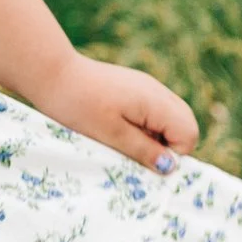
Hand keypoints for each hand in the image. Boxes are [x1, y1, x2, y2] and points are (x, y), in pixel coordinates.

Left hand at [35, 52, 200, 171]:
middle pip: (184, 124)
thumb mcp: (111, 135)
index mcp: (156, 101)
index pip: (189, 133)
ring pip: (169, 119)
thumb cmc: (78, 106)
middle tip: (137, 153)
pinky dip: (144, 126)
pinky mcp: (134, 88)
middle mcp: (157, 91)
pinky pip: (153, 112)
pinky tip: (118, 128)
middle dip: (168, 145)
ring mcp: (147, 87)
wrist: (52, 74)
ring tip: (125, 141)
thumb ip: (144, 150)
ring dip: (155, 137)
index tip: (145, 160)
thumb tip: (171, 167)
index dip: (173, 154)